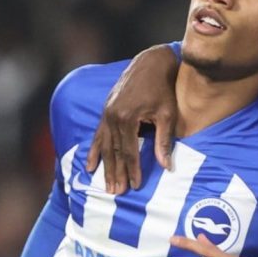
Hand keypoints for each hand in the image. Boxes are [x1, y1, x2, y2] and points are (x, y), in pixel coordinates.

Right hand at [85, 45, 178, 192]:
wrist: (151, 64)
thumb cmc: (163, 89)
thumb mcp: (167, 114)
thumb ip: (164, 141)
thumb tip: (166, 166)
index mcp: (126, 117)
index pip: (129, 151)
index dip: (132, 169)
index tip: (134, 186)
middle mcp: (112, 116)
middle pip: (114, 151)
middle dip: (116, 173)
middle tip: (117, 193)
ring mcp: (106, 113)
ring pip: (105, 145)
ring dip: (105, 167)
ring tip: (107, 185)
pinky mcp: (106, 111)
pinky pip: (98, 135)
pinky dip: (95, 151)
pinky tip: (90, 166)